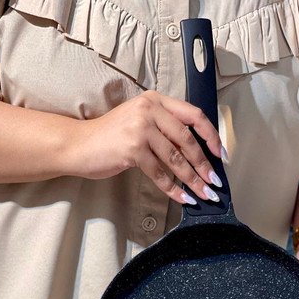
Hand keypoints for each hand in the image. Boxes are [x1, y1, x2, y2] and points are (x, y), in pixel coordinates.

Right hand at [67, 91, 224, 204]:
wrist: (78, 145)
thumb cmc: (109, 137)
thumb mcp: (138, 122)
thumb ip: (163, 129)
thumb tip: (192, 153)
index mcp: (155, 100)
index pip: (193, 115)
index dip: (211, 135)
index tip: (220, 154)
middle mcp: (149, 109)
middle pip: (188, 139)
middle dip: (204, 165)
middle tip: (214, 182)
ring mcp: (141, 128)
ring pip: (176, 159)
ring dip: (192, 180)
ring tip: (203, 194)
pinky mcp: (133, 148)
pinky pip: (160, 173)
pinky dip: (173, 188)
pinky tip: (182, 198)